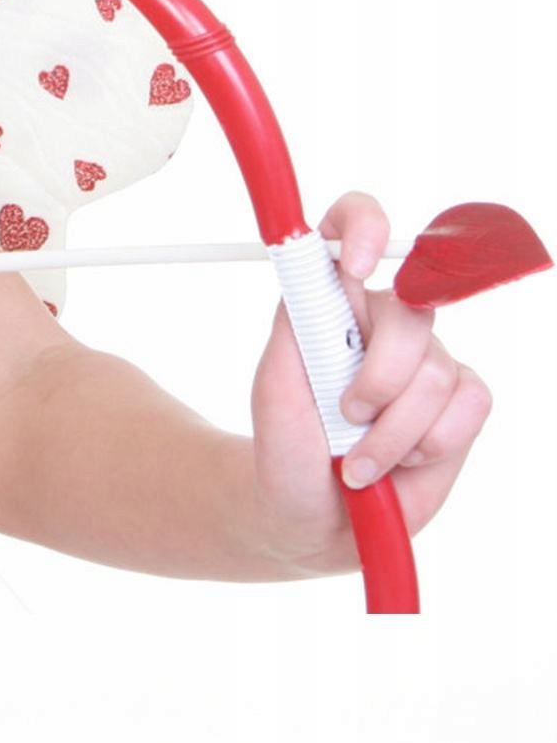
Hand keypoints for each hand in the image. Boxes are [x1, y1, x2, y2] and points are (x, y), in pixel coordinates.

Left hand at [248, 190, 494, 574]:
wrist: (312, 515)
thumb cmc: (286, 447)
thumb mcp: (273, 387)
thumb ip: (296, 325)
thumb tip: (315, 272)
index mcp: (331, 302)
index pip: (353, 228)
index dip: (363, 227)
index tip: (354, 265)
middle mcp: (383, 322)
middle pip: (410, 314)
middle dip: (378, 378)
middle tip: (346, 414)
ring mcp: (426, 361)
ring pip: (436, 372)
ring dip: (392, 430)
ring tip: (357, 456)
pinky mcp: (461, 402)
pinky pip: (468, 404)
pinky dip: (427, 443)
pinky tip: (398, 461)